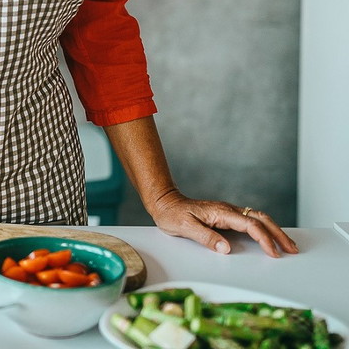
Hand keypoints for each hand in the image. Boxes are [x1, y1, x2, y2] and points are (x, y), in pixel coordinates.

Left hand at [148, 188, 298, 257]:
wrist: (164, 203)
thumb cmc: (172, 215)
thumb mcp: (185, 228)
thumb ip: (206, 237)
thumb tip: (227, 248)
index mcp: (221, 212)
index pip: (250, 225)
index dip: (264, 239)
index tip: (274, 253)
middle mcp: (228, 210)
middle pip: (261, 219)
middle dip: (278, 234)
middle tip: (292, 249)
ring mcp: (228, 212)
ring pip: (258, 218)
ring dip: (274, 230)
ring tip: (287, 244)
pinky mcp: (226, 216)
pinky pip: (250, 221)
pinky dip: (264, 229)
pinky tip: (269, 237)